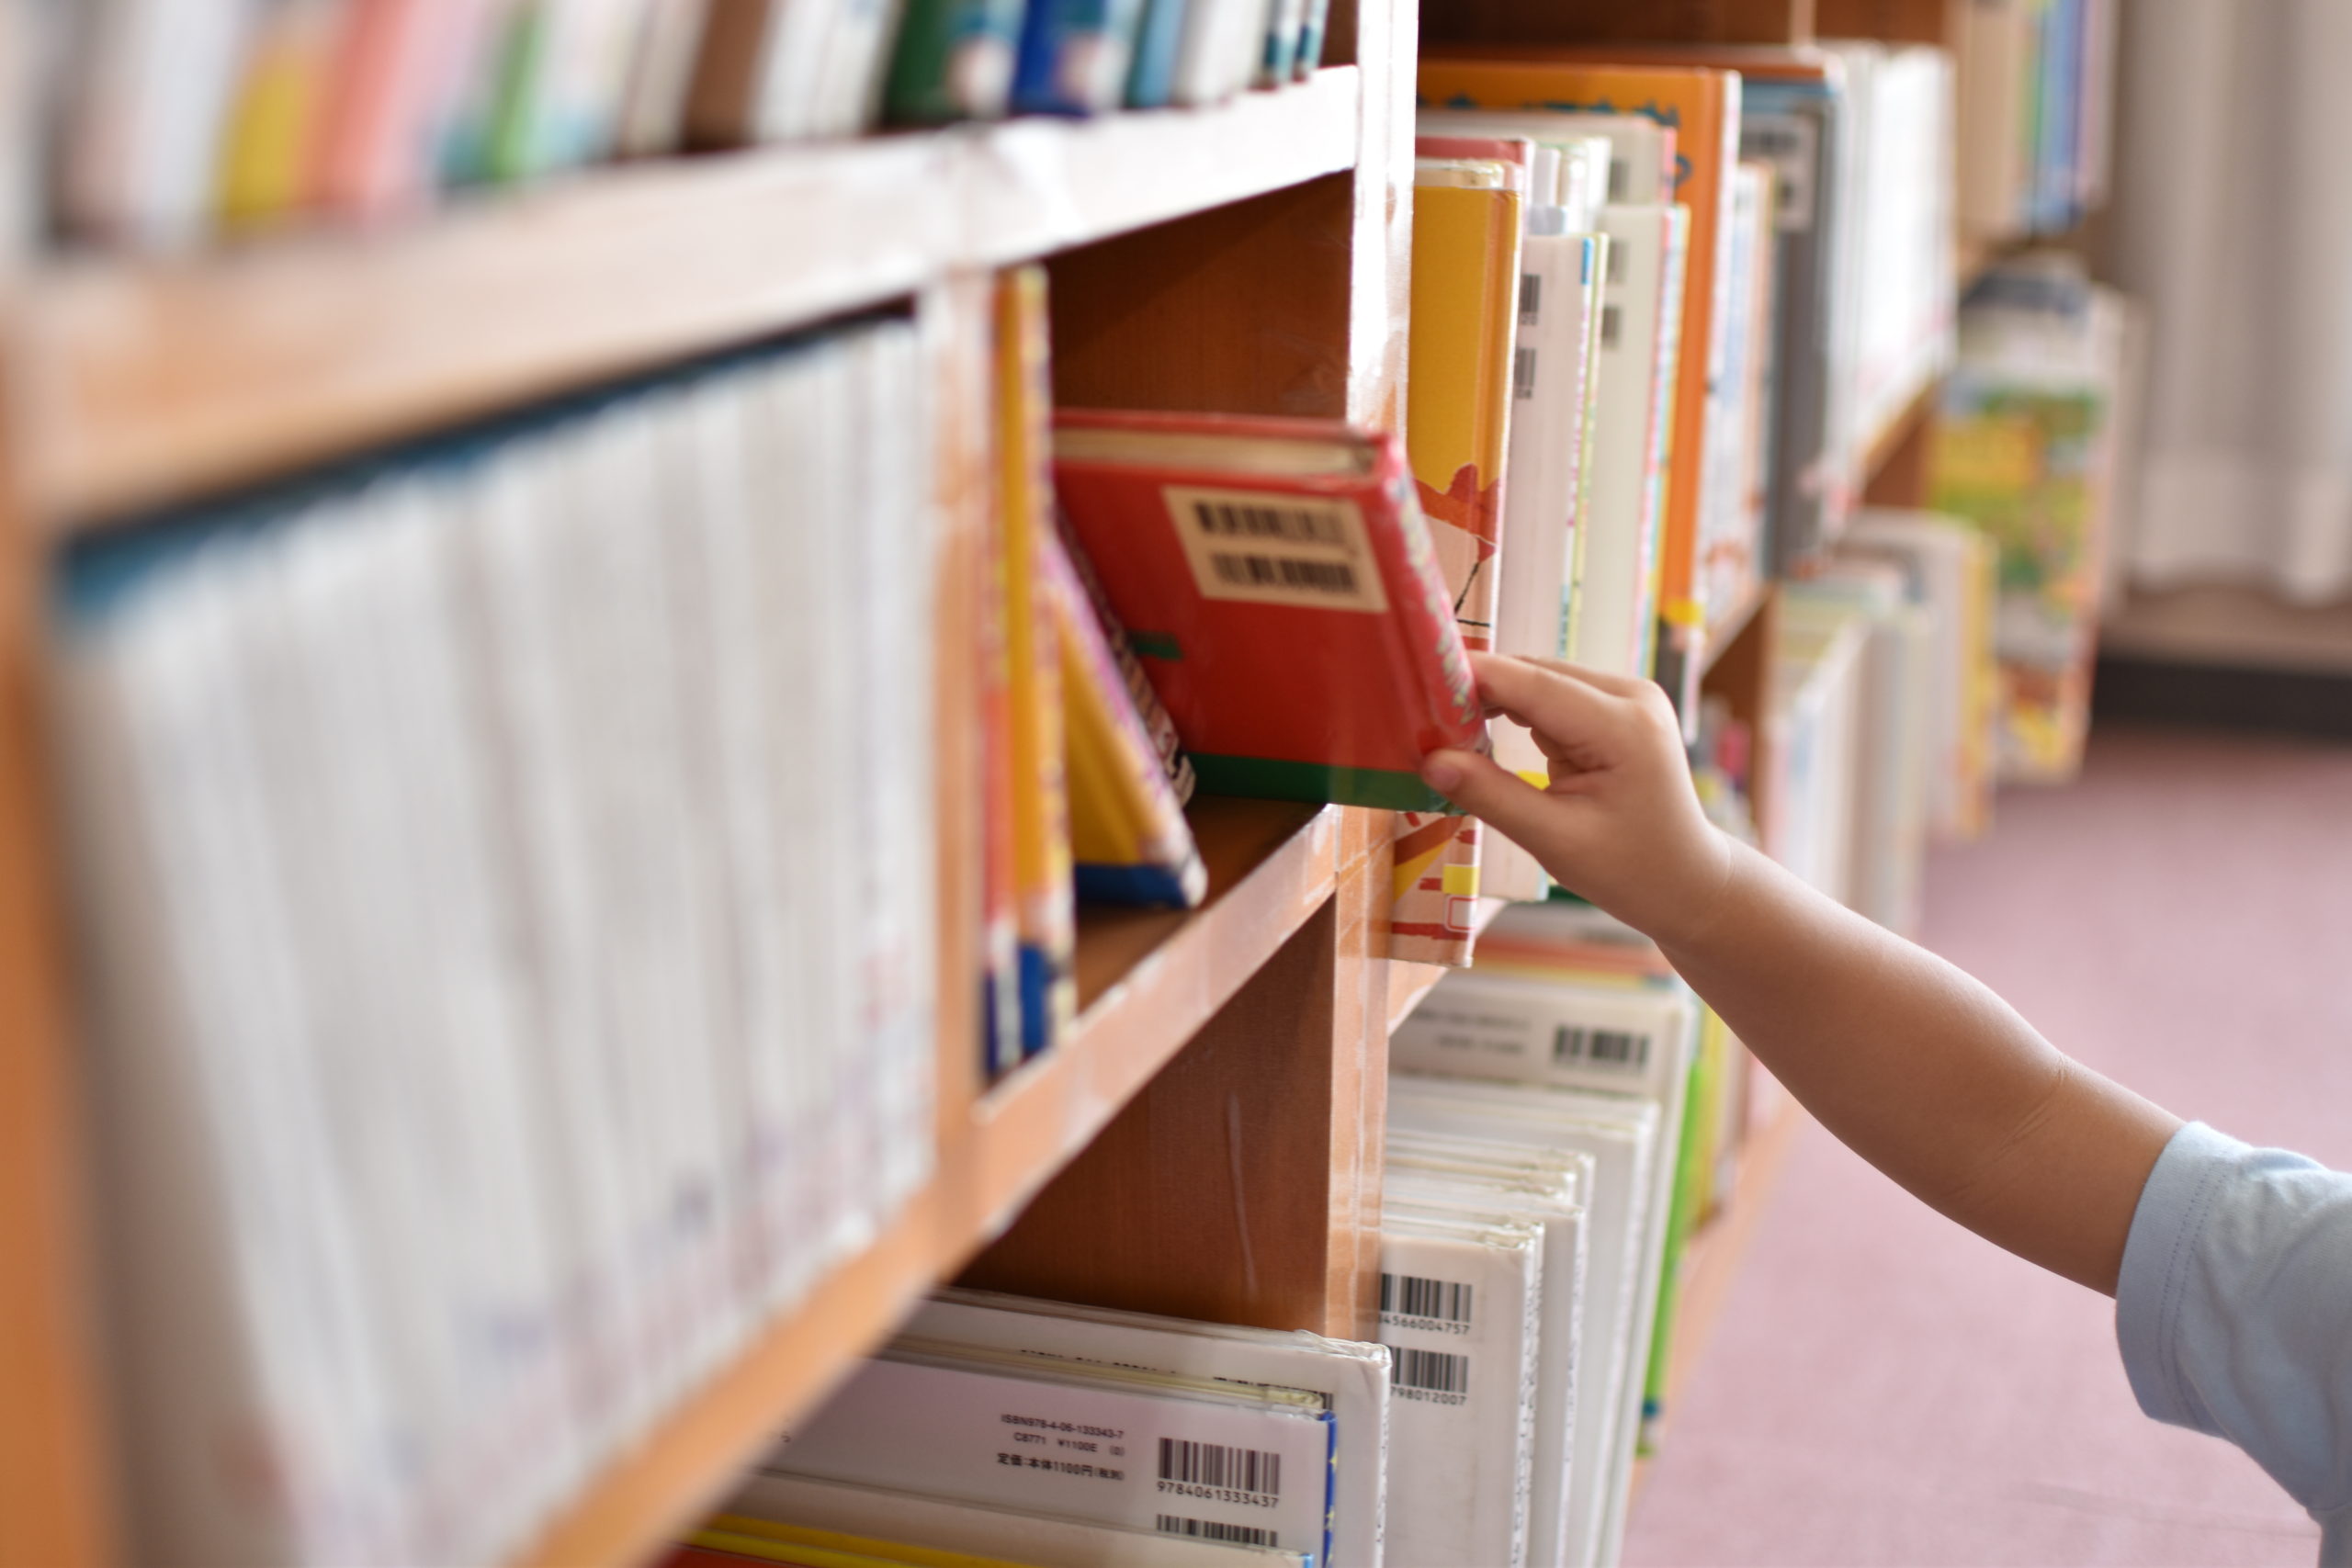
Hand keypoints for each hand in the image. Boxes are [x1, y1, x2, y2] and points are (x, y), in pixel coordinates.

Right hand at [1420, 653, 1733, 946]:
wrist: (1687, 882)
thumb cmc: (1629, 871)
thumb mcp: (1554, 841)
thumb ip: (1491, 796)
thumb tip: (1428, 761)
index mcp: (1624, 727)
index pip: (1532, 683)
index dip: (1471, 678)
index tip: (1415, 683)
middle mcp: (1631, 696)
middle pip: (1533, 674)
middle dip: (1477, 693)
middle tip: (1420, 720)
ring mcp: (1628, 698)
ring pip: (1538, 681)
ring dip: (1494, 703)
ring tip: (1447, 736)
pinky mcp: (1617, 708)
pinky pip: (1552, 697)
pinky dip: (1516, 714)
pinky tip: (1485, 740)